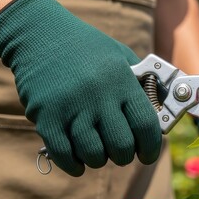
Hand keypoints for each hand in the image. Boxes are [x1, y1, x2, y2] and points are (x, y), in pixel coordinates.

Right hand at [0, 0, 161, 175]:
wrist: (40, 34)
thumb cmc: (86, 47)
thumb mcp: (120, 55)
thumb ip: (138, 82)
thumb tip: (158, 111)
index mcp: (121, 81)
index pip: (146, 126)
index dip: (151, 147)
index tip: (148, 154)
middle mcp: (98, 96)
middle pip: (121, 146)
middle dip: (124, 156)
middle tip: (121, 151)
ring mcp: (71, 108)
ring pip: (94, 155)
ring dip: (99, 159)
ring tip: (98, 149)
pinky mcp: (46, 117)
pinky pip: (64, 155)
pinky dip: (74, 165)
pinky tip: (78, 160)